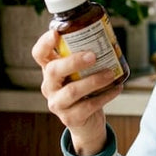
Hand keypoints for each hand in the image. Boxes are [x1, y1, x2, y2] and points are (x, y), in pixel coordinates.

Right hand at [31, 29, 123, 154]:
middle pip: (53, 70)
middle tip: (93, 55)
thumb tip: (108, 36)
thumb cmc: (85, 91)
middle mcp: (49, 86)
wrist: (87, 123)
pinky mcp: (70, 118)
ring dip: (94, 80)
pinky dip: (105, 96)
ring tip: (111, 74)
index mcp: (50, 70)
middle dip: (73, 61)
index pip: (39, 54)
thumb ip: (86, 57)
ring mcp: (57, 103)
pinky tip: (117, 88)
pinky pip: (88, 106)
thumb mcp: (80, 73)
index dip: (44, 43)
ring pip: (72, 91)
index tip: (56, 33)